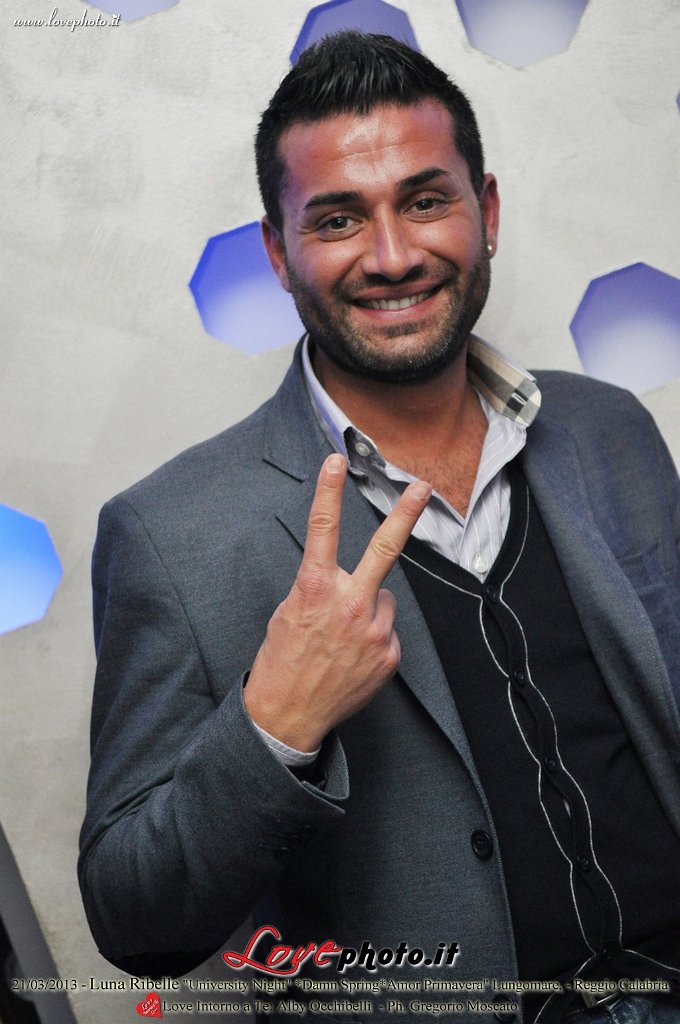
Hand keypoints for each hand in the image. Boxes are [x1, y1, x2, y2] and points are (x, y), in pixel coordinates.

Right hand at [244, 454, 430, 751]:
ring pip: (382, 599)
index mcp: (314, 589)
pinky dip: (373, 639)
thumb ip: (320, 589)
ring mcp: (372, 631)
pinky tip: (352, 658)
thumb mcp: (288, 613)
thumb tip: (349, 581)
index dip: (328, 491)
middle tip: (423, 487)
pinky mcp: (388, 655)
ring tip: (342, 638)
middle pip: (384, 549)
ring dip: (368, 610)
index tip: (335, 461)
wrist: (287, 716)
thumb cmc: (281, 660)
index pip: (322, 529)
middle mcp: (347, 605)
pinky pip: (386, 631)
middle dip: (405, 514)